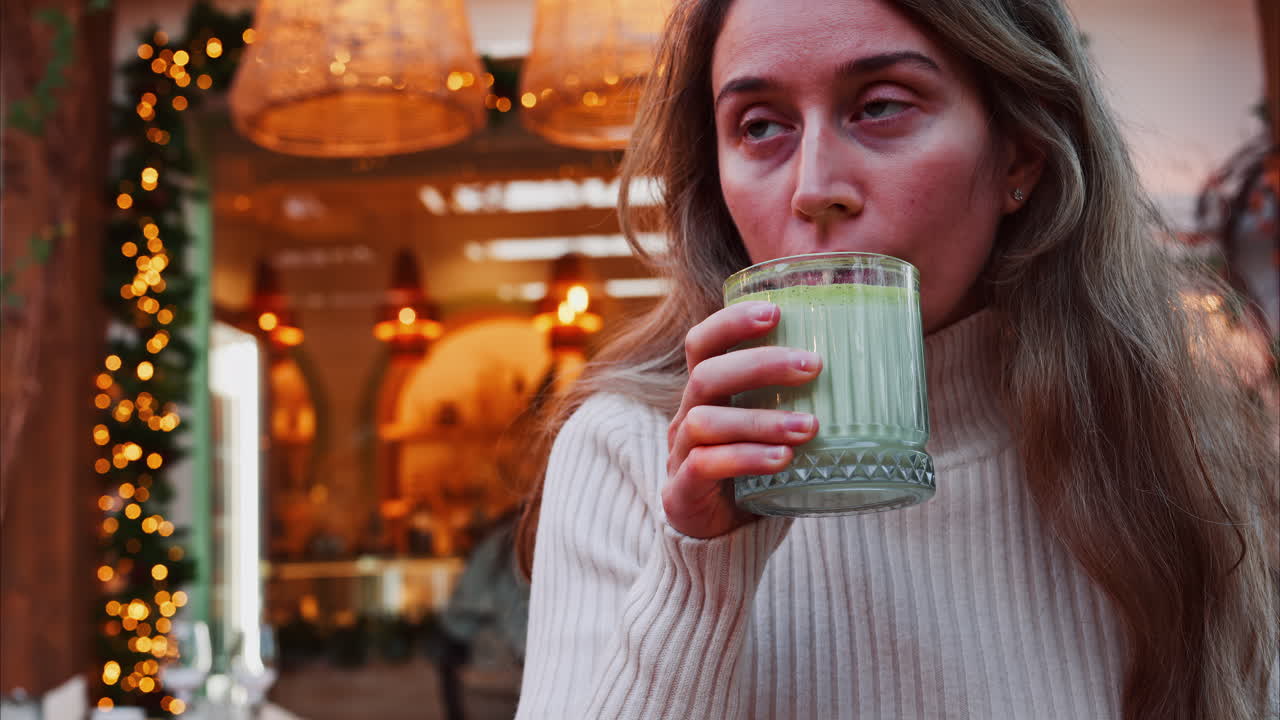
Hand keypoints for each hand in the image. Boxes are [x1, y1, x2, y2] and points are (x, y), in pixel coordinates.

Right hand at [664, 301, 821, 537]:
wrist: (720, 540)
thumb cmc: (756, 473)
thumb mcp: (773, 430)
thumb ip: (801, 403)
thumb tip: (880, 373)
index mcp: (706, 394)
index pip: (703, 343)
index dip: (731, 322)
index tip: (776, 312)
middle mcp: (686, 416)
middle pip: (706, 375)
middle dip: (760, 365)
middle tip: (813, 366)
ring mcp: (680, 455)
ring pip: (707, 421)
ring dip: (761, 420)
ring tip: (810, 428)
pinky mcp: (682, 493)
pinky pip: (706, 466)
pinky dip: (745, 459)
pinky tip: (781, 460)